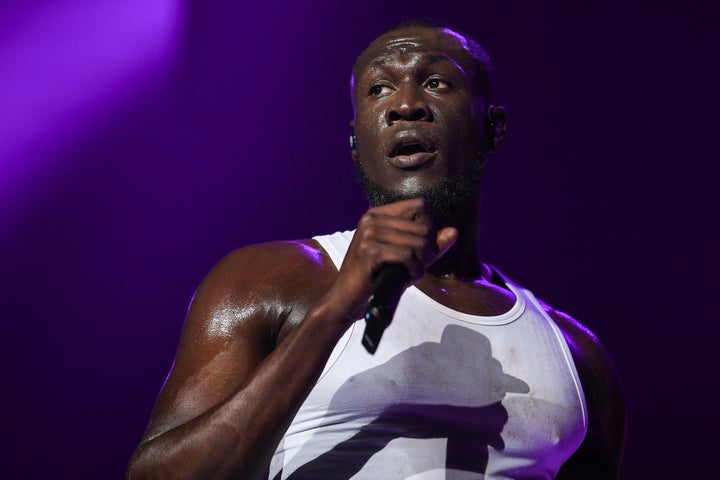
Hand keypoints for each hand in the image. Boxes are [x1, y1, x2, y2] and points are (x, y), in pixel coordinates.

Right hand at [325, 198, 457, 323]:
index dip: (428, 228)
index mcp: (377, 214)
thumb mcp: (406, 258)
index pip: (420, 206)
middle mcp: (371, 218)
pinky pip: (407, 256)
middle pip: (423, 226)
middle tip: (415, 267)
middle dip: (426, 251)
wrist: (347, 300)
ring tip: (409, 274)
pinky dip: (414, 270)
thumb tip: (454, 232)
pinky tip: (407, 278)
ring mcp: (368, 233)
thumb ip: (430, 245)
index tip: (419, 249)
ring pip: (418, 242)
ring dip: (421, 263)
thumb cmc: (377, 278)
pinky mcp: (369, 252)